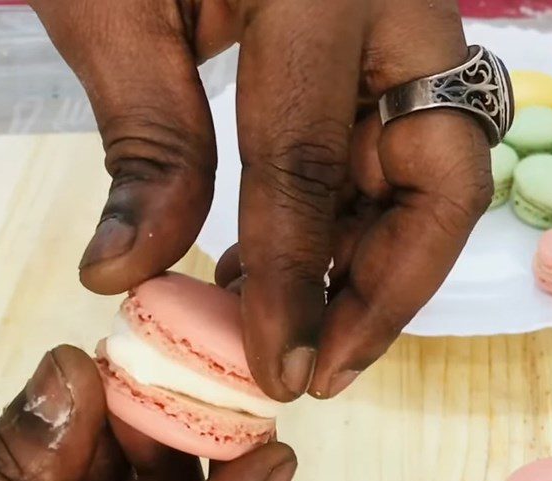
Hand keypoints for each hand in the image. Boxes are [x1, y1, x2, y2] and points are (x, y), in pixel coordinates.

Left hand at [30, 0, 491, 400]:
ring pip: (430, 179)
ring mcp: (403, 32)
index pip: (306, 165)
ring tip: (299, 333)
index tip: (277, 373)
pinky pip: (394, 160)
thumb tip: (123, 274)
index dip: (292, 283)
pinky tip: (288, 270)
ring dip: (372, 270)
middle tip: (326, 369)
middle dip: (388, 292)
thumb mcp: (110, 8)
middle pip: (441, 179)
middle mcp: (393, 11)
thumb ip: (143, 141)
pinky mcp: (389, 57)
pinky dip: (351, 228)